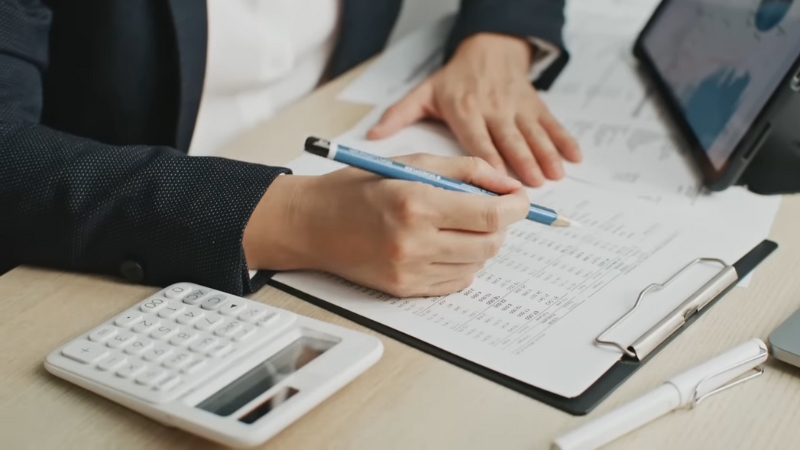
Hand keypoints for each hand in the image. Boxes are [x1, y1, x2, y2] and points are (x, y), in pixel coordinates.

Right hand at [244, 155, 528, 296]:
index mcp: (416, 203)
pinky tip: (443, 245)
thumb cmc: (359, 187)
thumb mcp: (412, 164)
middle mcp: (413, 242)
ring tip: (458, 225)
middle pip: (489, 244)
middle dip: (500, 225)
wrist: (313, 223)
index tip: (519, 199)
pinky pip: (456, 282)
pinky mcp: (404, 289)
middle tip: (490, 209)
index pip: (490, 216)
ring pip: (476, 264)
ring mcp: (408, 271)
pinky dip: (462, 263)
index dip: (516, 207)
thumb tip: (508, 186)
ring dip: (480, 243)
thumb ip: (466, 170)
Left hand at [367, 33, 580, 186]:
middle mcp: (493, 109)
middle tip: (531, 188)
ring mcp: (517, 106)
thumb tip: (372, 135)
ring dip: (545, 155)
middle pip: (509, 140)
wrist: (488, 48)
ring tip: (555, 176)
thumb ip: (399, 115)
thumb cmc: (455, 79)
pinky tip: (575, 157)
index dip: (490, 163)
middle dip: (522, 163)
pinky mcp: (535, 104)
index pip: (478, 141)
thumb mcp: (424, 93)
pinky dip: (565, 140)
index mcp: (465, 111)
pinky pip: (552, 123)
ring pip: (533, 133)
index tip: (497, 186)